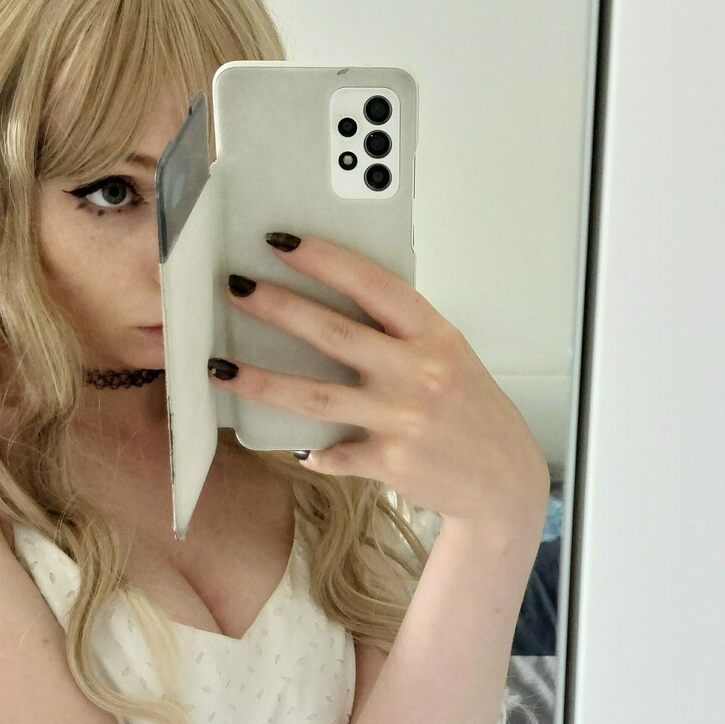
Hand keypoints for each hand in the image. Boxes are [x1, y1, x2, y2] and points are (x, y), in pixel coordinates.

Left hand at [215, 232, 550, 530]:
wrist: (504, 480)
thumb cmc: (473, 413)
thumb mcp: (450, 357)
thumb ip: (403, 334)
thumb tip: (338, 304)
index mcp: (434, 336)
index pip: (372, 285)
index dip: (324, 260)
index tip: (282, 243)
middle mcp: (418, 373)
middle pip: (333, 333)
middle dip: (277, 306)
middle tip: (234, 287)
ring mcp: (401, 420)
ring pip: (315, 396)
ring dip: (261, 380)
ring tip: (220, 367)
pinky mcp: (390, 463)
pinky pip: (333, 453)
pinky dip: (310, 450)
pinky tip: (292, 446)